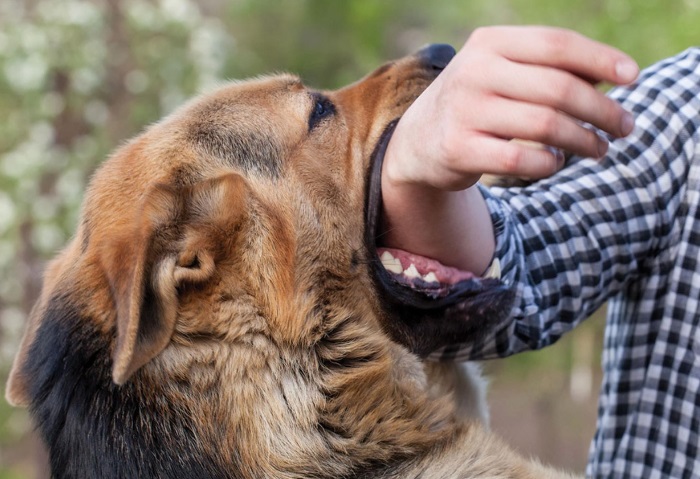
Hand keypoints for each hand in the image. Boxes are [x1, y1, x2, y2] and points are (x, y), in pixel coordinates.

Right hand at [381, 27, 638, 272]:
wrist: (417, 141)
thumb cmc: (477, 103)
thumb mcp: (502, 72)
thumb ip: (548, 68)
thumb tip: (616, 75)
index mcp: (489, 43)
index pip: (556, 44)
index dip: (601, 59)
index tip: (633, 78)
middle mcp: (474, 72)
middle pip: (558, 88)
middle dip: (602, 110)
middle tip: (624, 127)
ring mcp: (465, 111)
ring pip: (546, 126)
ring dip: (584, 141)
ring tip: (599, 149)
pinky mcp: (459, 149)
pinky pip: (522, 160)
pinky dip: (549, 164)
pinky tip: (556, 162)